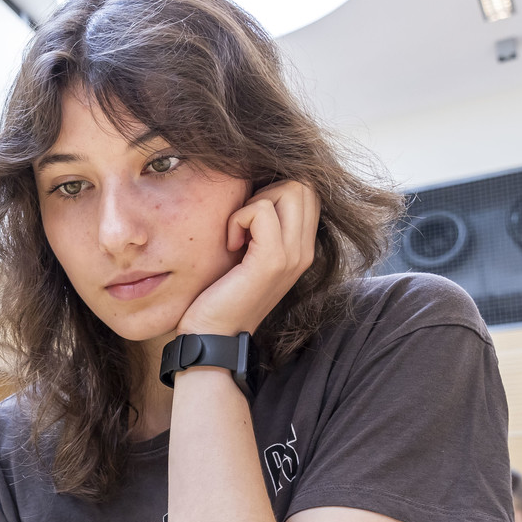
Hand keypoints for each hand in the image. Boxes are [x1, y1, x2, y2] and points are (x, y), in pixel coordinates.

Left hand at [177, 180, 319, 336]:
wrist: (213, 336)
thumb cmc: (221, 295)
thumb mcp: (249, 256)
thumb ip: (263, 229)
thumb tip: (254, 190)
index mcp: (302, 248)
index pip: (308, 192)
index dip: (274, 191)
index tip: (249, 221)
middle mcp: (305, 251)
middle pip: (303, 185)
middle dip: (266, 192)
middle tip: (242, 226)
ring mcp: (293, 256)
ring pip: (290, 190)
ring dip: (253, 204)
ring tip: (237, 236)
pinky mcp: (272, 261)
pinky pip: (262, 211)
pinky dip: (239, 219)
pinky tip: (230, 245)